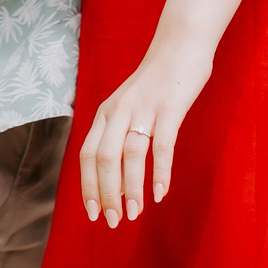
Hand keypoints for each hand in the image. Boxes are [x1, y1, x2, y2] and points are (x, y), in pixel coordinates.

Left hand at [78, 41, 213, 224]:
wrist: (180, 45)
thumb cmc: (156, 83)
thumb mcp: (128, 106)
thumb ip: (120, 135)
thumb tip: (119, 181)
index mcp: (105, 113)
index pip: (88, 156)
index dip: (88, 186)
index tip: (92, 213)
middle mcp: (119, 111)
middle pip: (104, 159)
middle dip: (106, 195)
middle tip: (113, 222)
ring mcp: (144, 108)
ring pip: (131, 155)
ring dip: (132, 189)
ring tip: (135, 214)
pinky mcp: (170, 108)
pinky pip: (162, 145)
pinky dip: (160, 172)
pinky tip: (161, 194)